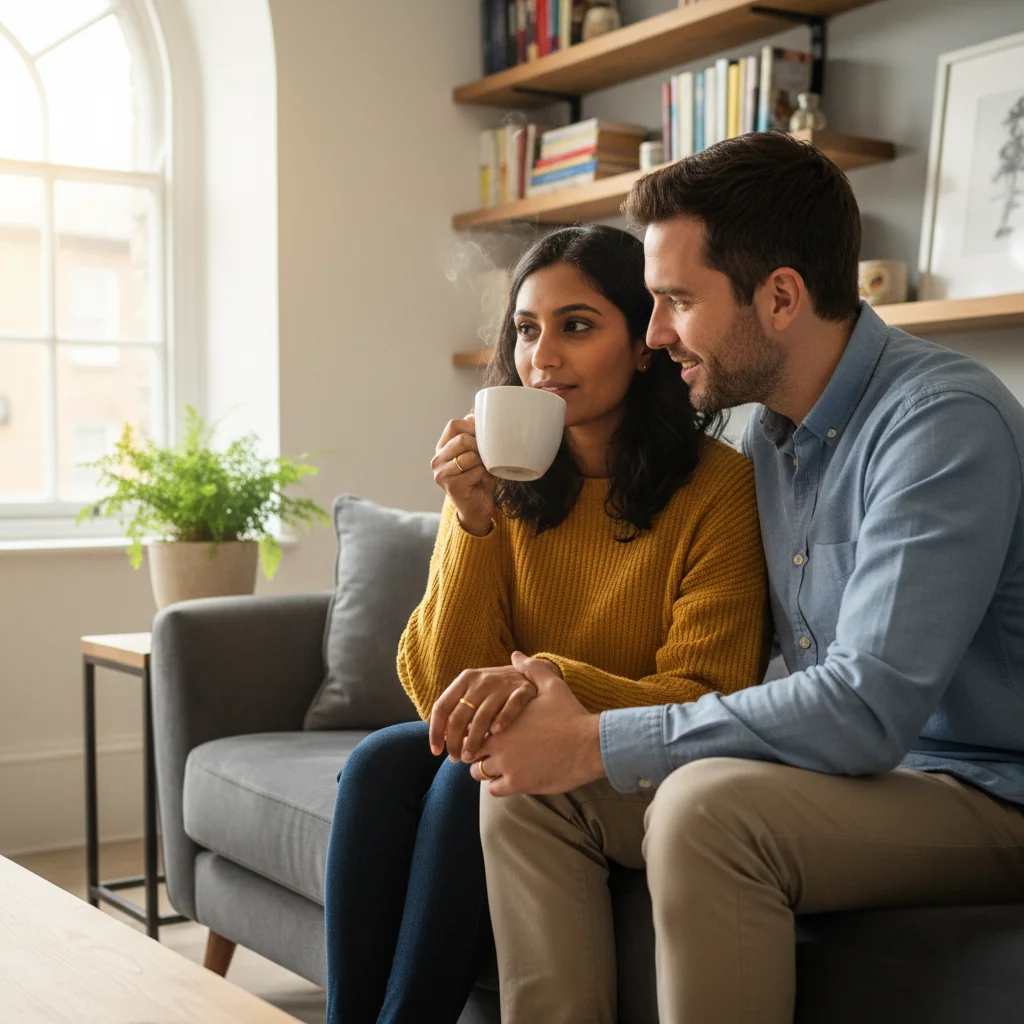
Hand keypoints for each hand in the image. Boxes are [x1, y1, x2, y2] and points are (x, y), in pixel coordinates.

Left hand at [429, 664, 537, 761]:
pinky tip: (496, 734)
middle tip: (457, 759)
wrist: (530, 673)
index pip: (442, 707)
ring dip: (474, 741)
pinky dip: (502, 721)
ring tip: (471, 758)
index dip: (435, 731)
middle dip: (455, 742)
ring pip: (482, 717)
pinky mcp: (523, 689)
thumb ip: (459, 709)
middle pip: (459, 716)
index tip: (435, 751)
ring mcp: (502, 684)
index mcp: (465, 679)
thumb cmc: (497, 691)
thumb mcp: (476, 692)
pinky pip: (510, 707)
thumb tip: (441, 739)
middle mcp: (481, 680)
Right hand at [431, 413, 496, 536]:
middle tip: (486, 457)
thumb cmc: (480, 478)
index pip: (454, 424)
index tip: (483, 437)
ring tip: (484, 469)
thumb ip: (475, 432)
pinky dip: (483, 474)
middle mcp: (437, 459)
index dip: (473, 427)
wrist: (478, 507)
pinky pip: (474, 471)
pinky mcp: (451, 486)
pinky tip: (481, 481)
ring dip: (483, 462)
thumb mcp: (478, 451)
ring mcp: (441, 474)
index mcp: (442, 447)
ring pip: (468, 455)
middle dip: (479, 446)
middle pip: (461, 438)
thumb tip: (476, 408)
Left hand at [468, 652, 605, 795]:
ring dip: (487, 770)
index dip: (478, 730)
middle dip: (478, 752)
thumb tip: (516, 655)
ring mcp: (506, 765)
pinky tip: (514, 778)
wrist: (590, 745)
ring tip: (504, 766)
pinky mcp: (517, 784)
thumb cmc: (571, 714)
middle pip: (471, 751)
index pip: (472, 727)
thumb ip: (531, 669)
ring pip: (478, 772)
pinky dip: (499, 786)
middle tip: (493, 752)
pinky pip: (493, 790)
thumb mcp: (552, 685)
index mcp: (501, 719)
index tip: (490, 733)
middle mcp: (498, 743)